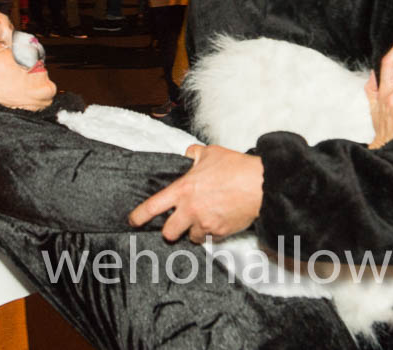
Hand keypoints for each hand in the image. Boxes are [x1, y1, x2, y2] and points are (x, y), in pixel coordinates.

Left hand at [129, 144, 263, 242]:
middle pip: (168, 232)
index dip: (139, 216)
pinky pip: (209, 239)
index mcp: (184, 190)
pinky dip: (211, 233)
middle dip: (170, 229)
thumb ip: (192, 154)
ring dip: (193, 231)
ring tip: (203, 218)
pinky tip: (218, 220)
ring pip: (190, 237)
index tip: (133, 220)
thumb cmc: (235, 167)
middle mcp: (191, 210)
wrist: (259, 185)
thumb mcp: (210, 152)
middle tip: (177, 222)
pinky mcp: (220, 233)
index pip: (154, 206)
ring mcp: (205, 224)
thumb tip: (187, 156)